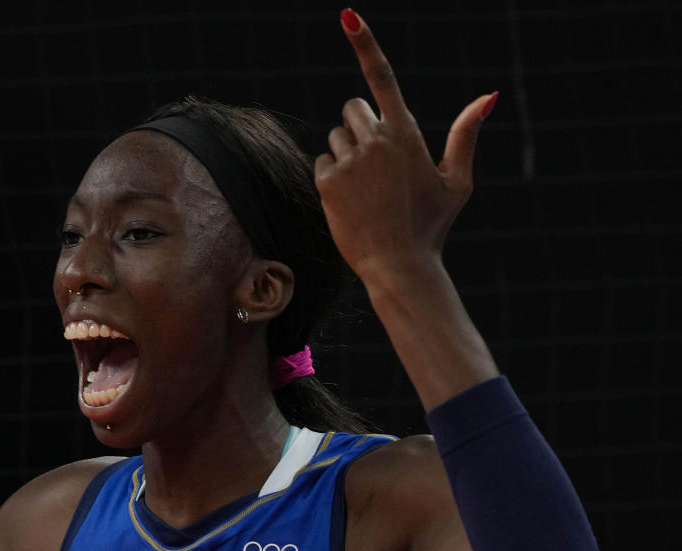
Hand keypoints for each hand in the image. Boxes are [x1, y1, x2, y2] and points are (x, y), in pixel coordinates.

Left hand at [314, 9, 496, 283]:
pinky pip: (322, 160)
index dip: (365, 44)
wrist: (399, 265)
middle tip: (376, 162)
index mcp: (407, 134)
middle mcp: (375, 140)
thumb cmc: (430, 224)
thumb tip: (489, 96)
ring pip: (336, 136)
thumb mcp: (456, 181)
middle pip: (352, 108)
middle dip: (361, 126)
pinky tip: (350, 199)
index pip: (382, 78)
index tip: (348, 16)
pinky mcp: (326, 180)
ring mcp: (348, 160)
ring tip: (367, 189)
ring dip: (347, 153)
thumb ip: (466, 135)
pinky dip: (332, 176)